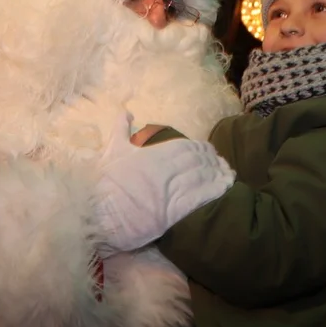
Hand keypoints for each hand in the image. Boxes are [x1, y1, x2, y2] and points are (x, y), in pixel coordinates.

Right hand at [94, 112, 233, 254]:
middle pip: (198, 161)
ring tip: (227, 176)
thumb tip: (125, 111)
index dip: (201, 149)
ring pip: (201, 177)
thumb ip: (120, 130)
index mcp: (153, 155)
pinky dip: (214, 190)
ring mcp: (170, 191)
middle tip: (221, 164)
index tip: (209, 152)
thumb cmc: (104, 184)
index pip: (186, 147)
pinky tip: (224, 188)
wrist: (98, 215)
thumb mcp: (111, 151)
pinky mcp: (172, 212)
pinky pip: (199, 197)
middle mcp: (166, 170)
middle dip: (212, 162)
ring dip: (217, 175)